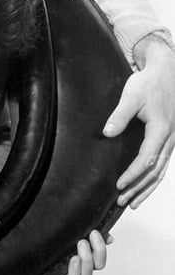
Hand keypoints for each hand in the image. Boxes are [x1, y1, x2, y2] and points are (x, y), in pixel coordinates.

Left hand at [47, 230, 111, 274]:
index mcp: (82, 262)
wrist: (29, 250)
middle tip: (82, 242)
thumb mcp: (70, 235)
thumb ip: (88, 234)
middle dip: (89, 257)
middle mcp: (76, 272)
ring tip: (73, 256)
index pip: (99, 261)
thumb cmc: (50, 243)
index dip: (100, 249)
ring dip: (79, 269)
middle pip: (91, 272)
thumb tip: (109, 238)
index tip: (94, 233)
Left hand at [103, 34, 174, 207]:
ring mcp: (172, 140)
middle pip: (155, 171)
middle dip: (139, 188)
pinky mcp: (169, 139)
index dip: (132, 174)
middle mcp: (170, 138)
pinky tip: (143, 186)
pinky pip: (163, 164)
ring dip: (146, 187)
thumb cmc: (149, 83)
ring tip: (132, 202)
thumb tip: (107, 132)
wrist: (167, 72)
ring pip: (161, 170)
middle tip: (123, 202)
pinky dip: (153, 178)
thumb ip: (120, 115)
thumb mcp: (131, 96)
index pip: (146, 159)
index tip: (119, 185)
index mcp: (161, 129)